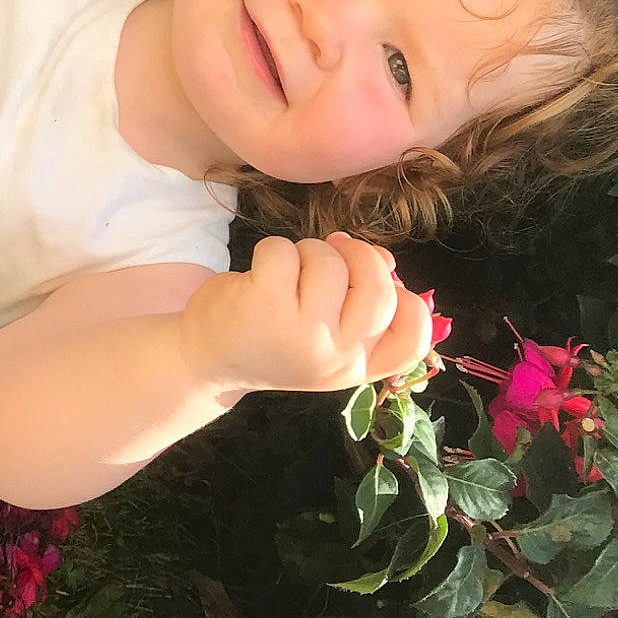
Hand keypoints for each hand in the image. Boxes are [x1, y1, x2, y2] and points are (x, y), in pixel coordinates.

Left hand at [177, 233, 433, 394]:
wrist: (205, 360)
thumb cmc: (271, 339)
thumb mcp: (323, 338)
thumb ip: (360, 307)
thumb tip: (385, 260)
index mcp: (355, 368)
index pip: (412, 340)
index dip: (409, 300)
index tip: (385, 281)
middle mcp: (335, 356)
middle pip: (379, 289)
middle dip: (358, 256)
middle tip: (333, 252)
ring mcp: (302, 331)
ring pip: (331, 261)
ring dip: (309, 251)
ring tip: (287, 273)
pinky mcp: (266, 303)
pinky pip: (286, 250)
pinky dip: (273, 249)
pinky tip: (259, 273)